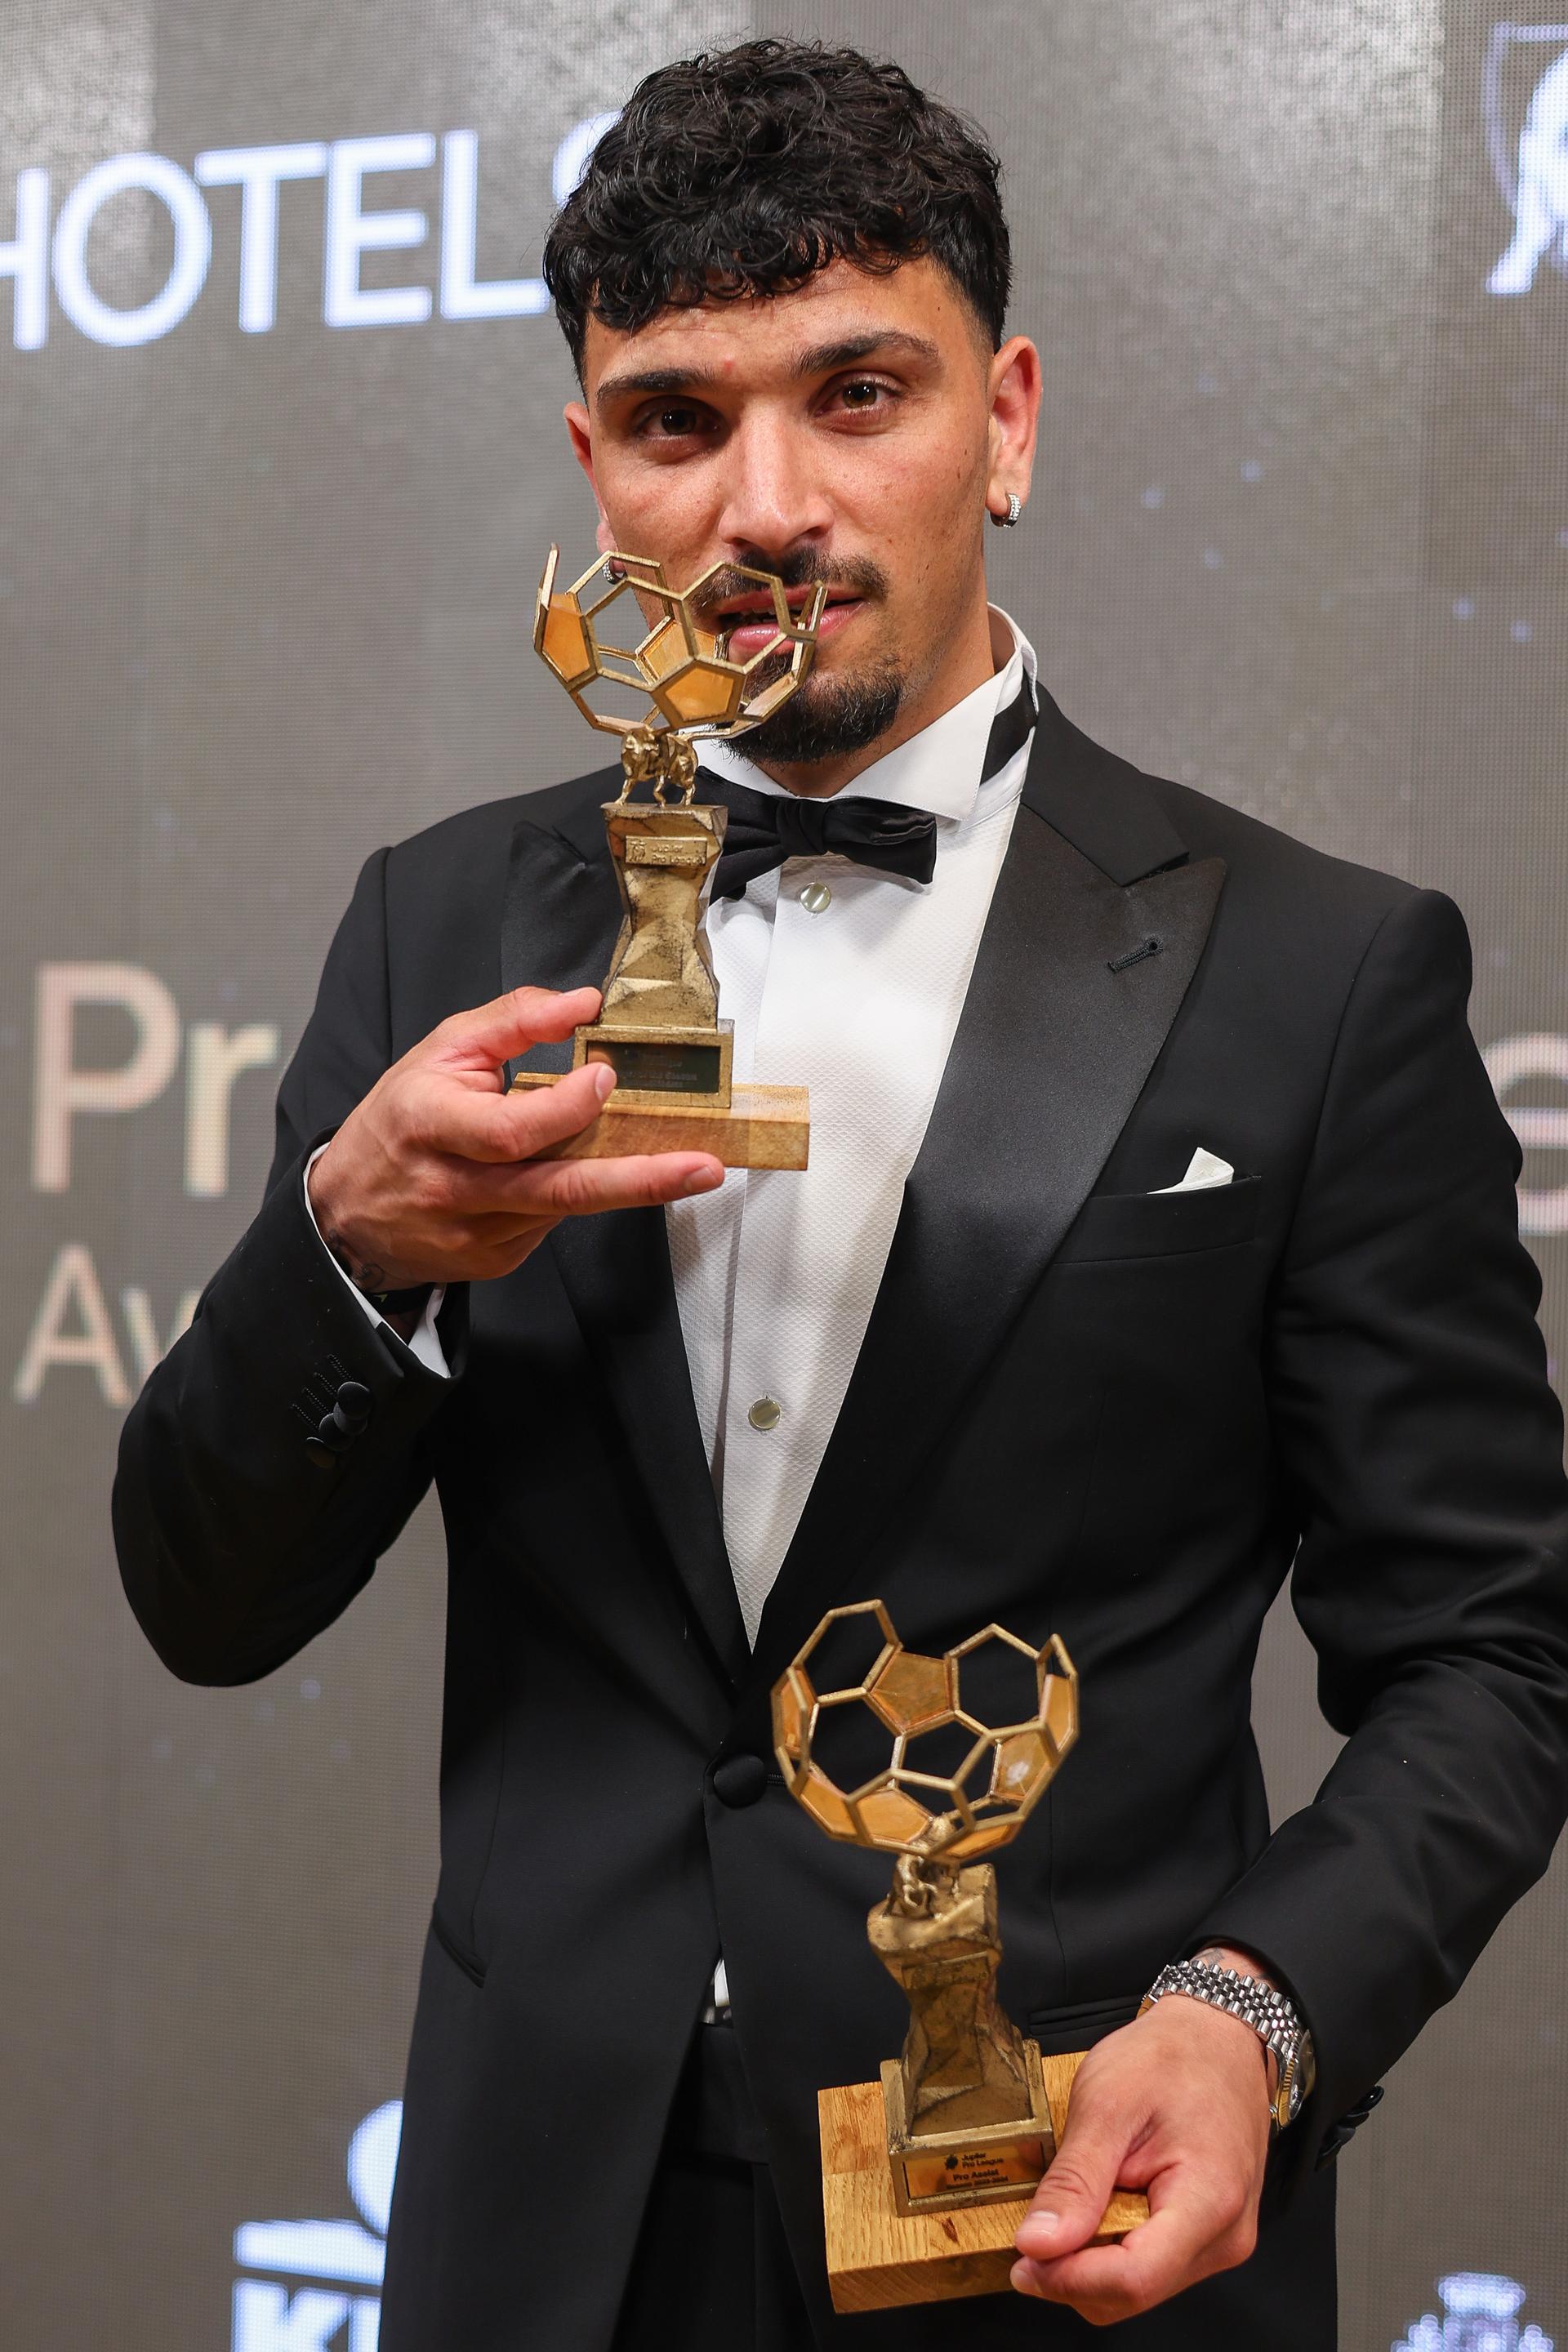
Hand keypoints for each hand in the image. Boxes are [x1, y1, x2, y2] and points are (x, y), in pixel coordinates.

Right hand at [307, 984, 723, 1289]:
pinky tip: (569, 1173)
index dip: (567, 1108)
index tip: (606, 1077)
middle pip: (558, 1189)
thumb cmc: (402, 1117)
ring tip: (685, 1166)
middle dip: (641, 1179)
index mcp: (432, 1125)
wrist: (348, 1209)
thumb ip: (514, 1020)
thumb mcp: (444, 1050)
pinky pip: (551, 1224)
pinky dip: (571, 1195)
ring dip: (624, 1183)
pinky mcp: (493, 1261)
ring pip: (564, 1208)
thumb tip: (585, 1002)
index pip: (511, 1130)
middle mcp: (455, 1188)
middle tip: (703, 1166)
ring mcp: (475, 1234)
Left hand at [1011, 1973, 1271, 2323]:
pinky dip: (1113, 2247)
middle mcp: (1225, 2237)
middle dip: (1073, 2273)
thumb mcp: (1108, 2104)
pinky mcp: (1209, 2236)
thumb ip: (1075, 2181)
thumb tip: (1038, 2245)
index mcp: (1208, 2202)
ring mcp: (1221, 2241)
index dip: (1068, 2279)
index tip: (1022, 2260)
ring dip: (1092, 2260)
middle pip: (1133, 2293)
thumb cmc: (1171, 2058)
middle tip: (1033, 2229)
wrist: (1218, 2037)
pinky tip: (1100, 2204)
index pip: (1133, 2280)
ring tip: (1076, 2201)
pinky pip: (1151, 2265)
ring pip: (1139, 2288)